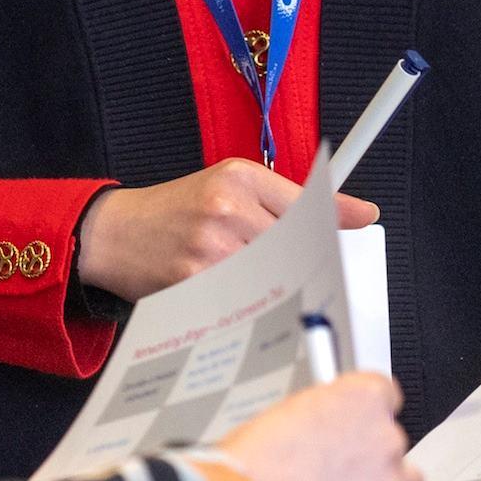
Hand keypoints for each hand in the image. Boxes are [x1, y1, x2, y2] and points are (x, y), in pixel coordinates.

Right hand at [76, 160, 378, 301]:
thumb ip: (287, 199)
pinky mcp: (195, 281)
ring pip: (275, 274)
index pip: (306, 199)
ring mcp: (210, 246)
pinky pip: (244, 299)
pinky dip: (252, 305)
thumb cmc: (176, 211)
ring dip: (283, 288)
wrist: (114, 234)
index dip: (339, 215)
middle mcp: (226, 206)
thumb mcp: (228, 185)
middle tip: (320, 276)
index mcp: (238, 176)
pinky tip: (247, 304)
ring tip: (277, 292)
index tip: (366, 223)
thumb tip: (356, 214)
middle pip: (296, 242)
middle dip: (310, 260)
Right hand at [219, 373, 420, 480]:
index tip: (357, 421)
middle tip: (335, 466)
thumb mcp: (292, 411)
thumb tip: (336, 418)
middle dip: (368, 454)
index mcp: (364, 398)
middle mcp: (385, 438)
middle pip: (391, 442)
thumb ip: (329, 410)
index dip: (365, 411)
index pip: (385, 394)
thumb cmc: (256, 462)